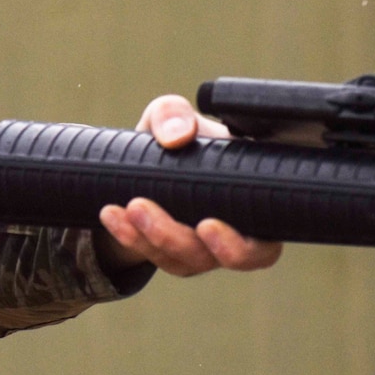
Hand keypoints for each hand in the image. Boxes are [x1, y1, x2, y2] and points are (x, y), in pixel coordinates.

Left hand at [96, 95, 282, 276]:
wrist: (143, 167)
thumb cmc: (175, 139)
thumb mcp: (172, 116)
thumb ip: (175, 114)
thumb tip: (177, 135)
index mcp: (253, 202)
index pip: (263, 244)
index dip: (241, 246)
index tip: (206, 224)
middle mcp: (236, 234)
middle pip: (220, 259)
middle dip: (181, 240)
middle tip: (143, 208)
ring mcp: (204, 250)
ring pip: (185, 260)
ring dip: (151, 236)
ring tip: (127, 205)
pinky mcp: (171, 257)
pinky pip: (153, 255)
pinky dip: (129, 236)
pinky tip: (110, 213)